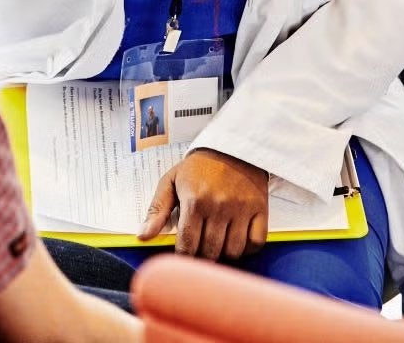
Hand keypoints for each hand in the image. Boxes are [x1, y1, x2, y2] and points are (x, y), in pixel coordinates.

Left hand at [138, 149, 269, 260]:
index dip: (184, 256)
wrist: (233, 146)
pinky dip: (247, 248)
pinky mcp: (260, 209)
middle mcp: (218, 206)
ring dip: (224, 253)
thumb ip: (157, 210)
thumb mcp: (171, 181)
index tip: (185, 253)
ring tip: (218, 242)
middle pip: (210, 252)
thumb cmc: (199, 167)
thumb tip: (143, 237)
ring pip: (233, 251)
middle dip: (203, 256)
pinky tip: (238, 239)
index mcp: (194, 201)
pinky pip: (256, 243)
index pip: (187, 246)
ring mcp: (241, 209)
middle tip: (201, 247)